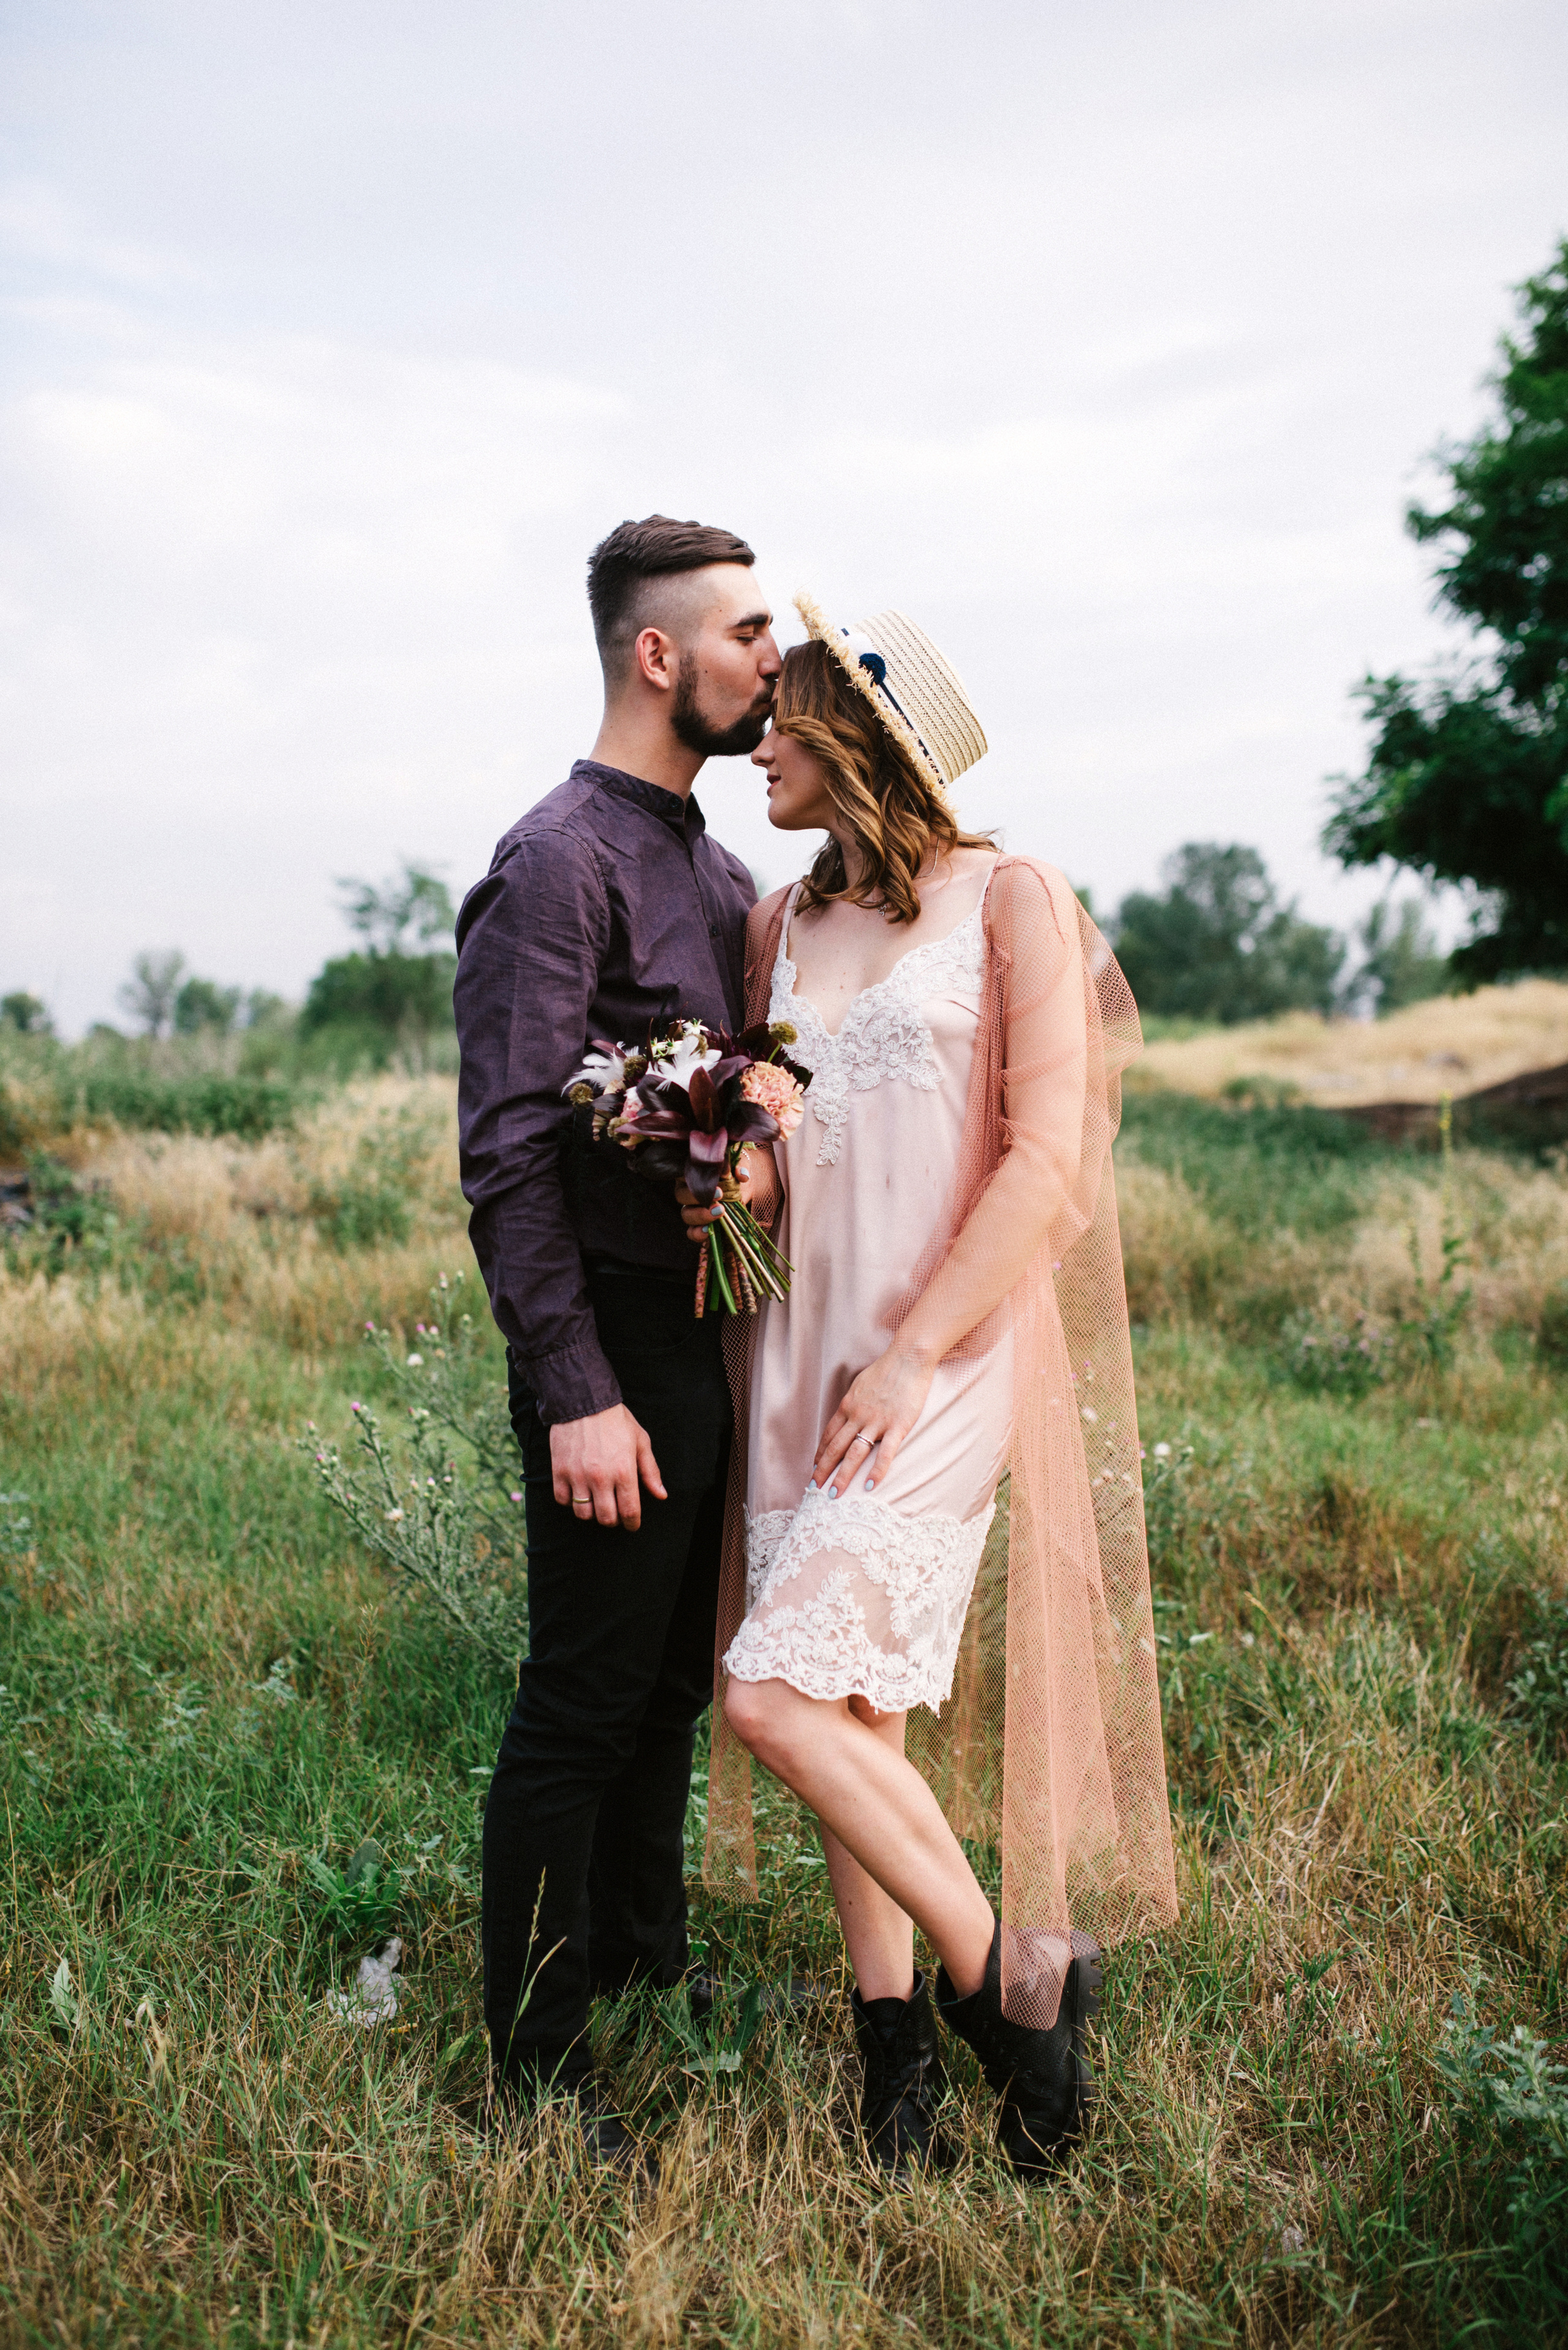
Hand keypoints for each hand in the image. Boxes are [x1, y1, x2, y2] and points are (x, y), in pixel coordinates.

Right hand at [550, 1404, 665, 1530]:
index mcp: (624, 1471)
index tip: (632, 1524)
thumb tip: (661, 1495)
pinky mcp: (559, 1471)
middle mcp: (601, 1478)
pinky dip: (571, 1501)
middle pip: (606, 1518)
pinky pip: (563, 1500)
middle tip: (615, 1512)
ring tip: (597, 1502)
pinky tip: (578, 1492)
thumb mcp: (641, 1441)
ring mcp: (578, 1475)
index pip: (630, 1512)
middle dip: (613, 1520)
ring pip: (583, 1513)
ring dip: (592, 1512)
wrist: (583, 1401)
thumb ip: (650, 1471)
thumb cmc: (616, 1420)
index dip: (632, 1523)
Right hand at [677, 1150, 759, 1242]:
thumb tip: (741, 1175)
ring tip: (719, 1212)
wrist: (742, 1190)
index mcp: (692, 1174)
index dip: (695, 1179)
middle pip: (681, 1196)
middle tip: (719, 1195)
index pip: (684, 1174)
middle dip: (698, 1197)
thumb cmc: (734, 1173)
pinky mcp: (699, 1226)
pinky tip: (708, 1231)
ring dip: (701, 1215)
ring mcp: (691, 1210)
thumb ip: (740, 1167)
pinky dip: (698, 1233)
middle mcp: (687, 1192)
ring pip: (686, 1214)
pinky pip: (692, 1232)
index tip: (714, 1181)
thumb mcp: (739, 1166)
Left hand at [813, 1345, 934, 1496]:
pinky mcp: (897, 1426)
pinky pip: (885, 1454)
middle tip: (814, 1489)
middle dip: (823, 1470)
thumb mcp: (860, 1384)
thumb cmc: (886, 1370)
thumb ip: (853, 1402)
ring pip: (854, 1454)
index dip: (820, 1453)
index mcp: (848, 1405)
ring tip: (834, 1496)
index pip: (829, 1435)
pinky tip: (868, 1486)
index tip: (814, 1467)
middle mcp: (858, 1416)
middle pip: (836, 1448)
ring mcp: (877, 1422)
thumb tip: (848, 1413)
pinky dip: (876, 1471)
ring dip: (842, 1476)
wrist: (908, 1358)